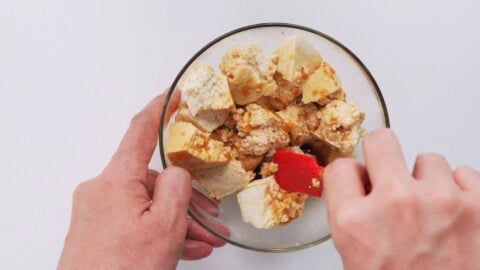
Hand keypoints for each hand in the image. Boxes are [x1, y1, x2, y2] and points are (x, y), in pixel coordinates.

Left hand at [58, 92, 225, 269]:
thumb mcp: (165, 227)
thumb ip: (176, 188)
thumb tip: (177, 172)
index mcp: (115, 180)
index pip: (140, 130)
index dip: (160, 108)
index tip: (174, 95)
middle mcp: (101, 191)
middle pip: (152, 181)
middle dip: (186, 199)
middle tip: (211, 217)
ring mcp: (97, 212)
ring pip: (147, 205)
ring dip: (178, 221)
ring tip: (204, 240)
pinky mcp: (97, 230)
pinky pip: (135, 220)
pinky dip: (159, 231)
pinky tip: (184, 248)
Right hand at [324, 129, 479, 269]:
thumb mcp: (357, 260)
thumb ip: (351, 216)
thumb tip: (358, 183)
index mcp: (356, 223)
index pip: (340, 167)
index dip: (350, 176)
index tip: (358, 179)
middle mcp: (395, 204)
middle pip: (381, 141)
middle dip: (382, 155)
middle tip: (390, 173)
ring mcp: (439, 201)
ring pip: (428, 159)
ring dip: (426, 181)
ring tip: (430, 212)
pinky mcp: (478, 205)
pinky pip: (464, 173)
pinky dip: (459, 191)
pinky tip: (454, 216)